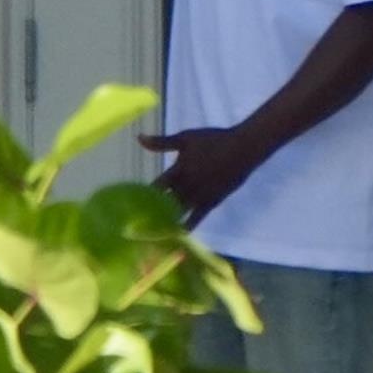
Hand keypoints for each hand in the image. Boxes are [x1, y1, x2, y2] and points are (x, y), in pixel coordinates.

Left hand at [139, 125, 263, 227]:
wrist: (243, 148)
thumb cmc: (213, 140)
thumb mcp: (185, 138)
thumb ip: (161, 142)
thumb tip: (138, 137)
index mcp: (179, 170)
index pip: (157, 187)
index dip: (142, 197)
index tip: (129, 206)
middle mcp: (188, 186)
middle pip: (166, 203)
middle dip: (151, 213)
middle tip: (135, 226)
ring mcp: (200, 196)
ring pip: (179, 212)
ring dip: (166, 221)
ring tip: (150, 233)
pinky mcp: (211, 202)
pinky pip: (197, 218)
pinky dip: (186, 227)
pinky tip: (176, 235)